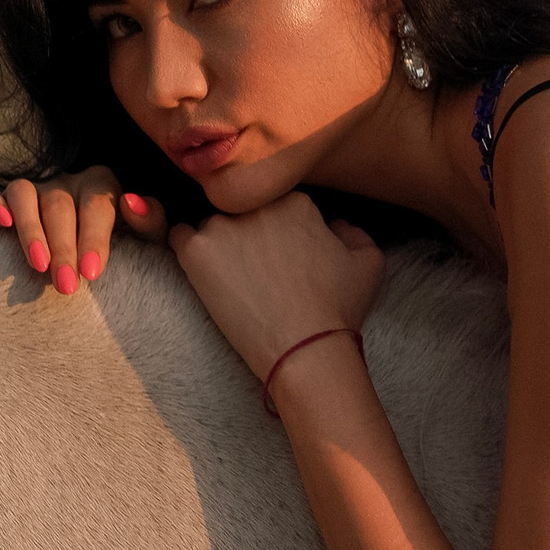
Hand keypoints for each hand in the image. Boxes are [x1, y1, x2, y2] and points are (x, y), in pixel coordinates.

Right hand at [0, 165, 167, 293]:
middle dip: (63, 246)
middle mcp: (64, 183)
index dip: (94, 236)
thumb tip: (133, 202)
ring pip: (23, 193)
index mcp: (100, 186)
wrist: (87, 261)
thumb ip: (149, 222)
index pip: (98, 204)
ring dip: (30, 229)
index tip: (91, 272)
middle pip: (59, 205)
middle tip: (65, 286)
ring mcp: (31, 188)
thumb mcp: (145, 240)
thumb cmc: (120, 251)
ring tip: (37, 265)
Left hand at [168, 193, 382, 377]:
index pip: (273, 202)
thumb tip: (333, 223)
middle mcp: (258, 203)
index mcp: (295, 200)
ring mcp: (223, 225)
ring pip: (211, 224)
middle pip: (241, 210)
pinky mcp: (197, 250)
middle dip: (246, 233)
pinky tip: (202, 274)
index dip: (275, 230)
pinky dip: (187, 251)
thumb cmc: (338, 310)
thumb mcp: (370, 261)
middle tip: (253, 269)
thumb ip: (352, 229)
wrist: (305, 348)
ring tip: (231, 278)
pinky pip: (179, 237)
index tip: (278, 255)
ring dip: (218, 244)